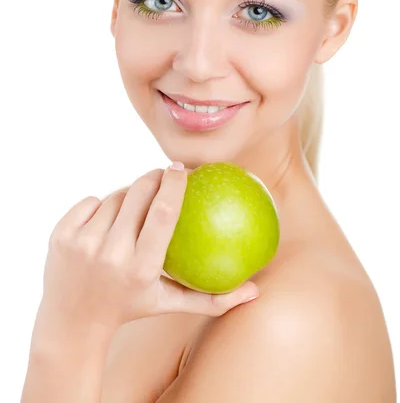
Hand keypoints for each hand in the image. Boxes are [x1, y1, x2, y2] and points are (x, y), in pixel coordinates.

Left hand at [40, 164, 258, 332]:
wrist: (71, 323)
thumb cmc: (129, 309)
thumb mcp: (169, 305)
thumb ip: (212, 299)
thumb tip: (255, 291)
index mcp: (140, 268)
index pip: (163, 213)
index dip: (174, 183)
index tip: (181, 168)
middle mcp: (110, 254)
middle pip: (138, 195)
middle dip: (152, 178)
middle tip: (161, 175)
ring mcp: (82, 243)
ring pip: (114, 197)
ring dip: (127, 196)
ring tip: (134, 208)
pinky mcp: (61, 236)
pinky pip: (90, 202)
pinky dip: (101, 206)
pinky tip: (105, 222)